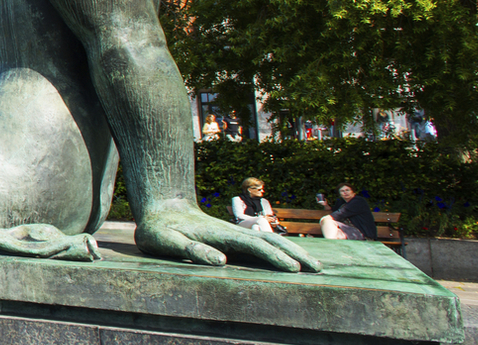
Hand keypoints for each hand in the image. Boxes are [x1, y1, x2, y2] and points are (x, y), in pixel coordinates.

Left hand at [135, 201, 320, 272]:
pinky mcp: (232, 238)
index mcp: (220, 234)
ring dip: (293, 252)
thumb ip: (190, 249)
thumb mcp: (165, 240)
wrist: (161, 208)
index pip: (254, 246)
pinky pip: (261, 245)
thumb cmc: (159, 228)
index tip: (293, 270)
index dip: (274, 258)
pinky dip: (280, 251)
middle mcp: (232, 232)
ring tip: (314, 265)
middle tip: (318, 268)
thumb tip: (220, 260)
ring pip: (270, 242)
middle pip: (271, 242)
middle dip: (295, 254)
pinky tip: (291, 260)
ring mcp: (234, 234)